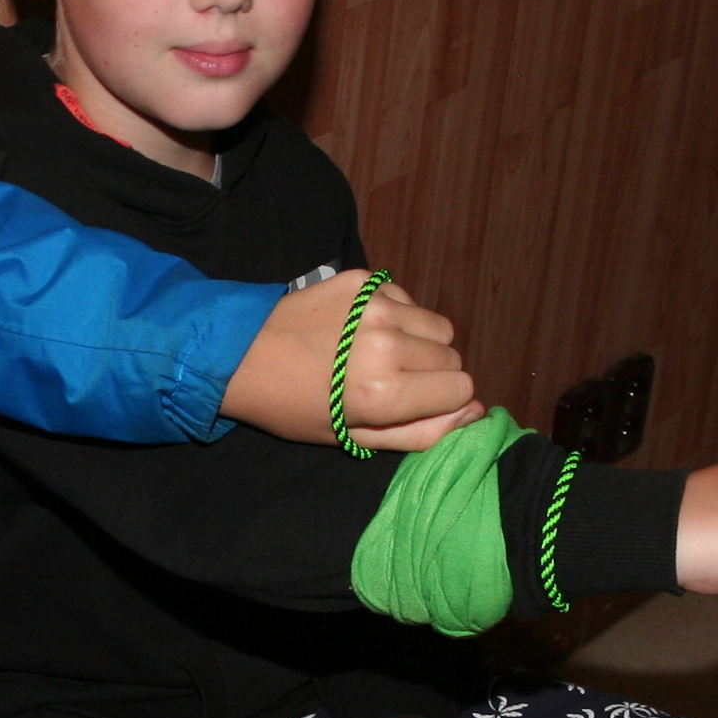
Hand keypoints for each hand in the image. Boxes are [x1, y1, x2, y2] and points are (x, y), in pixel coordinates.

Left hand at [222, 273, 478, 451]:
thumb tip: (475, 412)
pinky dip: (396, 316)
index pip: (462, 389)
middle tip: (388, 380)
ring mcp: (376, 306)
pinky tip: (358, 329)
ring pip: (438, 326)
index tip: (411, 402)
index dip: (441, 400)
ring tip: (377, 353)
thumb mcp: (354, 437)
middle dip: (431, 373)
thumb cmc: (296, 406)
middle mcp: (387, 344)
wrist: (242, 354)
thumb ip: (422, 432)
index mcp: (385, 392)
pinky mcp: (364, 280)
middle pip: (452, 357)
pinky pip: (409, 300)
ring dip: (419, 342)